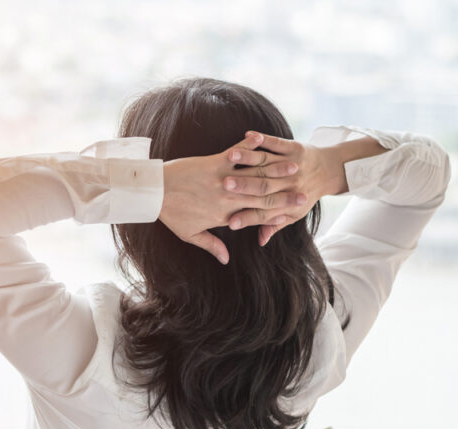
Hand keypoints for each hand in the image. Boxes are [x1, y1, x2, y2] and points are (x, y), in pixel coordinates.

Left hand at [160, 132, 307, 263]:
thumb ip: (211, 245)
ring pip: (255, 176)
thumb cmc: (169, 213)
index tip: (294, 214)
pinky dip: (250, 147)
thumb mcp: (189, 234)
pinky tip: (263, 140)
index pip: (256, 216)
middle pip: (262, 197)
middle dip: (285, 195)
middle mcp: (227, 199)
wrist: (152, 192)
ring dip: (276, 169)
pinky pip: (237, 154)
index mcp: (224, 216)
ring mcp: (222, 180)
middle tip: (305, 191)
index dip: (277, 215)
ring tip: (295, 166)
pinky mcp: (214, 162)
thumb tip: (226, 259)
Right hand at [223, 133, 346, 245]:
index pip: (264, 212)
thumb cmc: (306, 194)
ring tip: (231, 157)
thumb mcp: (293, 214)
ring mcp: (292, 164)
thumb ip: (274, 225)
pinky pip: (277, 143)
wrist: (331, 171)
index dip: (247, 218)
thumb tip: (260, 241)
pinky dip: (263, 139)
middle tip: (224, 186)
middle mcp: (290, 184)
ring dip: (248, 158)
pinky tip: (248, 135)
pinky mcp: (294, 148)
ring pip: (267, 162)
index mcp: (287, 202)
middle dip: (243, 186)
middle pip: (264, 186)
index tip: (230, 222)